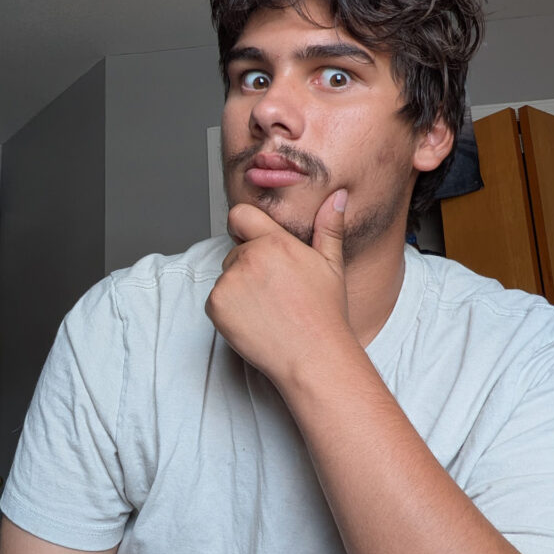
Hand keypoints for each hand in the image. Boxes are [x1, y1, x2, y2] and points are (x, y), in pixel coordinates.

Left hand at [205, 190, 351, 388]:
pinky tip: (255, 322)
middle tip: (274, 294)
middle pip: (234, 253)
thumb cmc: (324, 315)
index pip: (240, 215)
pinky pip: (215, 301)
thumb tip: (338, 196)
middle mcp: (250, 257)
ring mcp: (230, 282)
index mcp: (276, 242)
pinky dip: (229, 312)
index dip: (242, 227)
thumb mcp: (332, 266)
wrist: (312, 357)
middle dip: (248, 268)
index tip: (249, 242)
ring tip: (268, 311)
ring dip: (239, 291)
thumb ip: (328, 228)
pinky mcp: (216, 306)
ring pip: (226, 278)